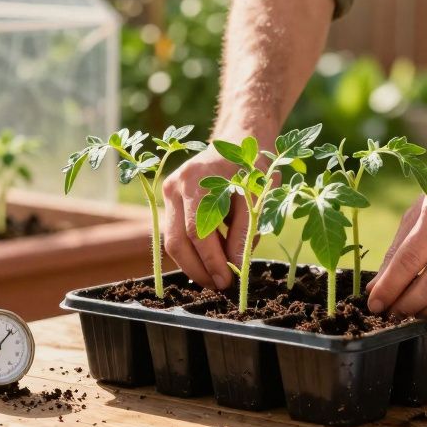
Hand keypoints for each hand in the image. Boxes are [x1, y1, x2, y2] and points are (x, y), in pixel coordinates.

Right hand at [162, 147, 247, 289]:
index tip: (226, 281)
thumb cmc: (253, 167)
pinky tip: (213, 257)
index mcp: (196, 181)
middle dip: (197, 269)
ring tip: (217, 275)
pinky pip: (178, 232)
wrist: (240, 139)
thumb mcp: (257, 198)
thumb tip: (234, 268)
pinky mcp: (171, 200)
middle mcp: (175, 186)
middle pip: (176, 241)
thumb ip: (244, 234)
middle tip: (219, 286)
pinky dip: (194, 249)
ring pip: (173, 240)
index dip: (211, 262)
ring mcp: (168, 192)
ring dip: (194, 263)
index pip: (197, 233)